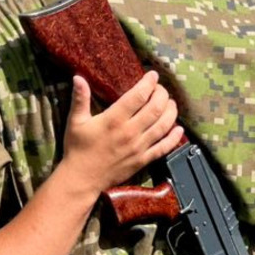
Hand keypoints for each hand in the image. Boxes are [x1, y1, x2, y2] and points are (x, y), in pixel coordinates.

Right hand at [56, 72, 183, 198]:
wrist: (82, 179)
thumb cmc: (78, 149)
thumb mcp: (75, 121)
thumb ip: (80, 99)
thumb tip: (78, 77)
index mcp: (114, 119)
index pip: (138, 96)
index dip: (148, 83)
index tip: (153, 75)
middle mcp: (130, 132)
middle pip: (155, 108)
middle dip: (162, 94)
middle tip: (161, 88)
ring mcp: (139, 147)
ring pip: (163, 125)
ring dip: (171, 112)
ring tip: (170, 103)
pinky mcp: (143, 160)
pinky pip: (163, 147)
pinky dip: (174, 138)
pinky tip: (179, 129)